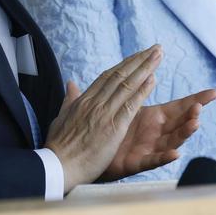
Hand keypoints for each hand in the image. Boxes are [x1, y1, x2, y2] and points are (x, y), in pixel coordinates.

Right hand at [45, 46, 160, 193]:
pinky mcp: (112, 128)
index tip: (138, 55)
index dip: (125, 64)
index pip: (108, 76)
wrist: (57, 165)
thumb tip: (70, 83)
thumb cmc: (58, 146)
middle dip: (139, 60)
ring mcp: (104, 113)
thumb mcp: (61, 117)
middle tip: (155, 48)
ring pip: (127, 85)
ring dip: (145, 68)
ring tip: (158, 55)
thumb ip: (69, 99)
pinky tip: (153, 79)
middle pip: (120, 75)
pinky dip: (142, 90)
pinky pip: (130, 105)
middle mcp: (95, 102)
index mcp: (84, 100)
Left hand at [100, 88, 215, 181]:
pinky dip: (165, 157)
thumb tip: (145, 72)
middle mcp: (155, 133)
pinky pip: (153, 161)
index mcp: (153, 117)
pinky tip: (176, 153)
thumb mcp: (123, 105)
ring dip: (184, 133)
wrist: (89, 154)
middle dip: (191, 114)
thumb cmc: (108, 130)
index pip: (179, 106)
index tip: (215, 92)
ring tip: (195, 123)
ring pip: (172, 140)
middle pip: (179, 122)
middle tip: (200, 106)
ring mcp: (148, 148)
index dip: (197, 99)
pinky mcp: (137, 163)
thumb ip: (134, 89)